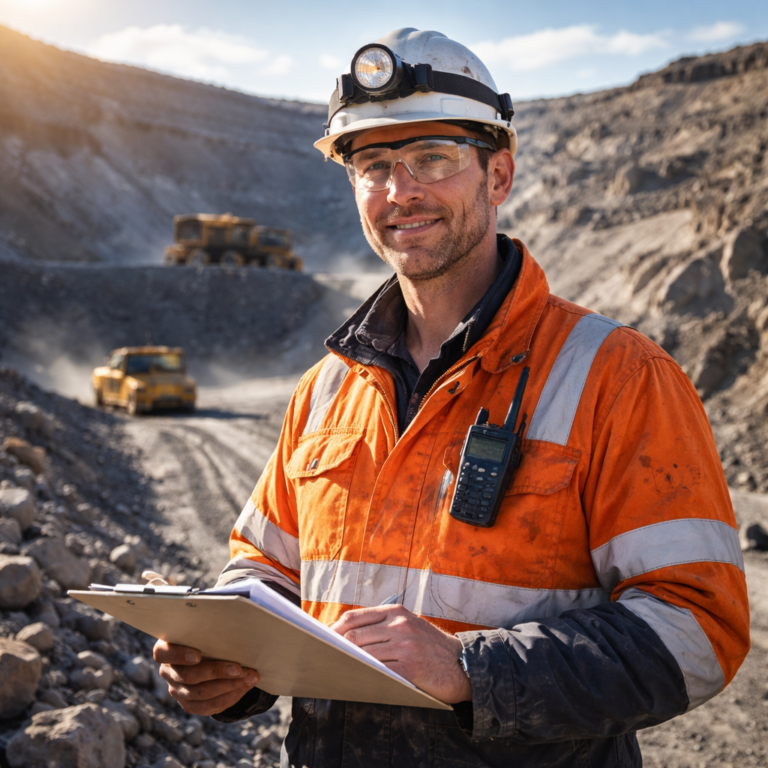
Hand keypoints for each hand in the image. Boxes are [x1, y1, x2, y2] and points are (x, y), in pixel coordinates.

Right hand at [153, 640, 259, 715]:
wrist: (210, 656)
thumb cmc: (208, 637)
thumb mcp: (205, 630)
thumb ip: (211, 630)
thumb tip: (236, 627)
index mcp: (166, 649)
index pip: (162, 653)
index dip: (179, 654)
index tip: (198, 655)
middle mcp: (168, 672)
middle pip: (189, 676)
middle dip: (218, 672)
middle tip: (239, 669)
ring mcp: (177, 691)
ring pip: (202, 693)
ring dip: (229, 686)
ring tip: (250, 677)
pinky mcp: (189, 705)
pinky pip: (208, 706)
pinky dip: (229, 696)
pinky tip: (244, 687)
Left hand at [331, 605, 471, 703]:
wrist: (461, 664)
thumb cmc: (429, 646)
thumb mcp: (409, 624)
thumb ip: (382, 625)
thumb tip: (344, 634)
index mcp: (396, 612)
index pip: (354, 617)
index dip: (332, 629)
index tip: (321, 639)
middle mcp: (399, 625)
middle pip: (354, 636)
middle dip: (334, 648)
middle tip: (321, 658)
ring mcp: (405, 646)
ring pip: (362, 654)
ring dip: (345, 663)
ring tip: (333, 670)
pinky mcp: (410, 668)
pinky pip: (377, 672)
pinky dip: (362, 676)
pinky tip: (353, 681)